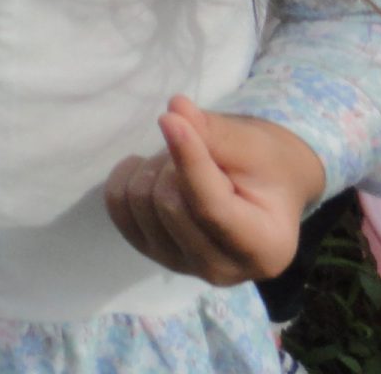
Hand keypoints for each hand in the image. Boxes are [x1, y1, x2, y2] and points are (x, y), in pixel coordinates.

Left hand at [104, 96, 327, 283]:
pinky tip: (154, 171)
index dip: (188, 160)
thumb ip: (215, 133)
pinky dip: (129, 176)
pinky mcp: (149, 250)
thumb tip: (176, 110)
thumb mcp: (253, 146)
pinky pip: (116, 205)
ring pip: (139, 203)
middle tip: (197, 149)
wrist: (258, 190)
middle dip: (175, 161)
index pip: (211, 208)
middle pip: (169, 205)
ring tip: (183, 165)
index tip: (170, 119)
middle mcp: (221, 270)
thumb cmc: (264, 167)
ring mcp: (179, 265)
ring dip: (155, 167)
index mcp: (264, 249)